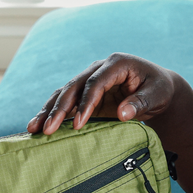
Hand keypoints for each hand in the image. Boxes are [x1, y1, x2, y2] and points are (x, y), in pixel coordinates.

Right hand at [26, 54, 181, 135]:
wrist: (157, 88)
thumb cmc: (159, 89)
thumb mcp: (157, 95)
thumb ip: (140, 103)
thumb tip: (123, 114)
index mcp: (116, 63)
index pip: (95, 83)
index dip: (85, 103)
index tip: (78, 124)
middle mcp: (98, 68)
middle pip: (74, 87)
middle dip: (59, 109)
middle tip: (48, 129)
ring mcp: (90, 80)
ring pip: (64, 93)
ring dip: (49, 110)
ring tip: (33, 128)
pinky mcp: (86, 94)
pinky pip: (66, 102)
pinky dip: (53, 113)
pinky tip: (39, 125)